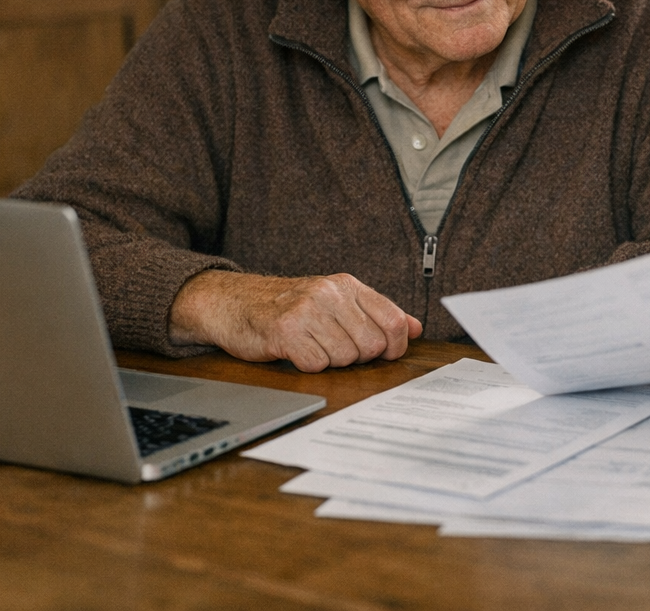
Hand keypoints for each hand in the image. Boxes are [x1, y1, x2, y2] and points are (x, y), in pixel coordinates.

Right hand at [167, 270, 422, 371]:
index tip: (385, 353)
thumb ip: (376, 313)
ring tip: (313, 346)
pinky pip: (316, 364)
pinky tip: (297, 352)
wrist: (233, 302)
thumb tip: (416, 328)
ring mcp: (307, 311)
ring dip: (331, 361)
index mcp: (347, 285)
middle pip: (371, 345)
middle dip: (358, 357)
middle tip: (336, 349)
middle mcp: (329, 293)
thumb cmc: (288, 306)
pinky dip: (309, 365)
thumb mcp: (335, 301)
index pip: (393, 319)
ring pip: (345, 358)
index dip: (395, 345)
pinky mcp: (285, 331)